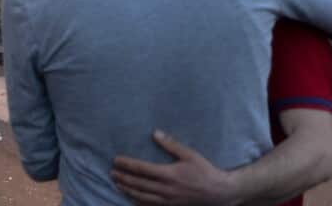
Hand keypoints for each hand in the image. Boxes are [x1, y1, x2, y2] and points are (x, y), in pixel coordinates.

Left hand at [111, 131, 236, 205]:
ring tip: (117, 184)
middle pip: (139, 184)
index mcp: (170, 174)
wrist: (220, 193)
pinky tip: (131, 198)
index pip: (143, 169)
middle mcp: (167, 189)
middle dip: (124, 178)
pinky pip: (151, 205)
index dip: (127, 164)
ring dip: (128, 190)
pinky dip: (139, 202)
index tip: (116, 160)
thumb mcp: (190, 155)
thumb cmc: (205, 171)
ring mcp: (168, 200)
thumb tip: (155, 133)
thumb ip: (171, 144)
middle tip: (112, 172)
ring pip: (142, 196)